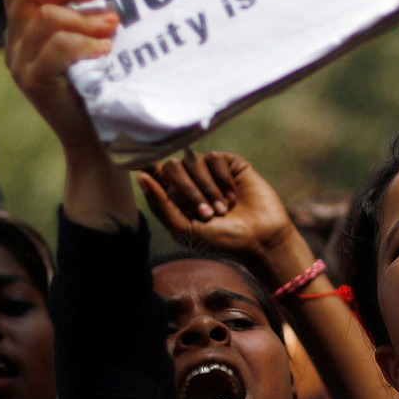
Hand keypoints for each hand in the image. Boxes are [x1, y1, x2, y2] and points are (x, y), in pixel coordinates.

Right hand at [2, 0, 117, 152]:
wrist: (90, 138)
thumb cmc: (92, 86)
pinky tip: (106, 48)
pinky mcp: (35, 81)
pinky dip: (86, 42)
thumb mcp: (79, 46)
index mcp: (20, 33)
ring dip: (86, 18)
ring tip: (112, 26)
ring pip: (45, 18)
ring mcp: (20, 64)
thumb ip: (74, 20)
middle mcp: (13, 46)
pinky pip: (58, 47)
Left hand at [138, 152, 300, 266]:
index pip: (153, 173)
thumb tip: (139, 175)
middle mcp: (189, 179)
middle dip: (187, 190)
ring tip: (222, 210)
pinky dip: (223, 180)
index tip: (142, 166)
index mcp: (173, 196)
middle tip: (206, 213)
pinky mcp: (229, 163)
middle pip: (172, 166)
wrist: (259, 239)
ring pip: (193, 160)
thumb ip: (160, 204)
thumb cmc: (220, 240)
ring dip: (207, 189)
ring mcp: (209, 170)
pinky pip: (215, 158)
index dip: (147, 166)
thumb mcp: (184, 229)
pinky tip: (233, 197)